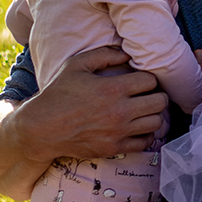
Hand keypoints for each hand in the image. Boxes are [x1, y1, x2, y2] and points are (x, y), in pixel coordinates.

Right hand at [19, 46, 166, 164]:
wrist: (42, 128)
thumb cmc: (59, 93)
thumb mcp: (77, 65)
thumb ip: (105, 55)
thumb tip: (127, 54)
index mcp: (113, 89)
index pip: (151, 81)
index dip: (148, 78)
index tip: (140, 80)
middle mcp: (120, 111)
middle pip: (159, 102)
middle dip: (156, 95)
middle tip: (147, 94)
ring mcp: (118, 132)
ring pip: (156, 123)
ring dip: (153, 114)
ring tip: (143, 110)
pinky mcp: (115, 148)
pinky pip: (145, 142)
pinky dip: (146, 134)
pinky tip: (136, 127)